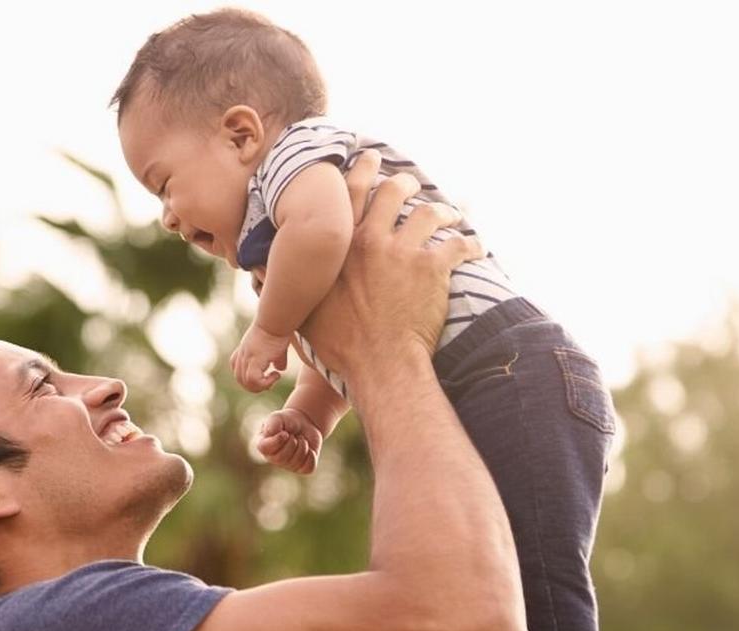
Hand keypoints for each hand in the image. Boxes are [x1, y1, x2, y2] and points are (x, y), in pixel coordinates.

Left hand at [231, 323, 289, 392]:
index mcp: (244, 350)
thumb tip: (280, 368)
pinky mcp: (254, 359)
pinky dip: (265, 383)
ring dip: (261, 386)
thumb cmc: (278, 329)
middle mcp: (242, 355)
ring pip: (246, 382)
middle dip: (254, 385)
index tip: (263, 375)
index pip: (237, 369)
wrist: (276, 320)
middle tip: (269, 382)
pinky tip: (276, 375)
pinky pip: (254, 380)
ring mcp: (247, 358)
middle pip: (240, 379)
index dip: (248, 377)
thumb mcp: (275, 347)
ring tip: (273, 378)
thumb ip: (276, 359)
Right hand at [256, 408, 323, 474]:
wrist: (304, 424)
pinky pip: (308, 468)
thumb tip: (272, 433)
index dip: (277, 441)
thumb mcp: (278, 417)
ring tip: (301, 439)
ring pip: (296, 462)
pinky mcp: (302, 468)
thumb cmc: (288, 421)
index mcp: (264, 445)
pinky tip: (309, 449)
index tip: (285, 433)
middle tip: (294, 435)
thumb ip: (272, 424)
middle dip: (292, 443)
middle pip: (281, 458)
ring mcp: (288, 465)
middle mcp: (274, 458)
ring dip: (303, 446)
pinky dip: (311, 456)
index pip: (265, 448)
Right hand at [298, 152, 483, 378]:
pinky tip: (477, 247)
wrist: (379, 363)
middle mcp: (370, 239)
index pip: (350, 194)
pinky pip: (458, 244)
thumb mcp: (301, 310)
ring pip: (428, 212)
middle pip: (391, 191)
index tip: (369, 160)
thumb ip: (286, 286)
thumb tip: (261, 273)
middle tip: (411, 182)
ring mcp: (403, 250)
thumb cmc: (339, 345)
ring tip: (452, 212)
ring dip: (443, 210)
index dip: (361, 171)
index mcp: (340, 246)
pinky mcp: (432, 267)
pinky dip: (470, 244)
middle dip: (403, 182)